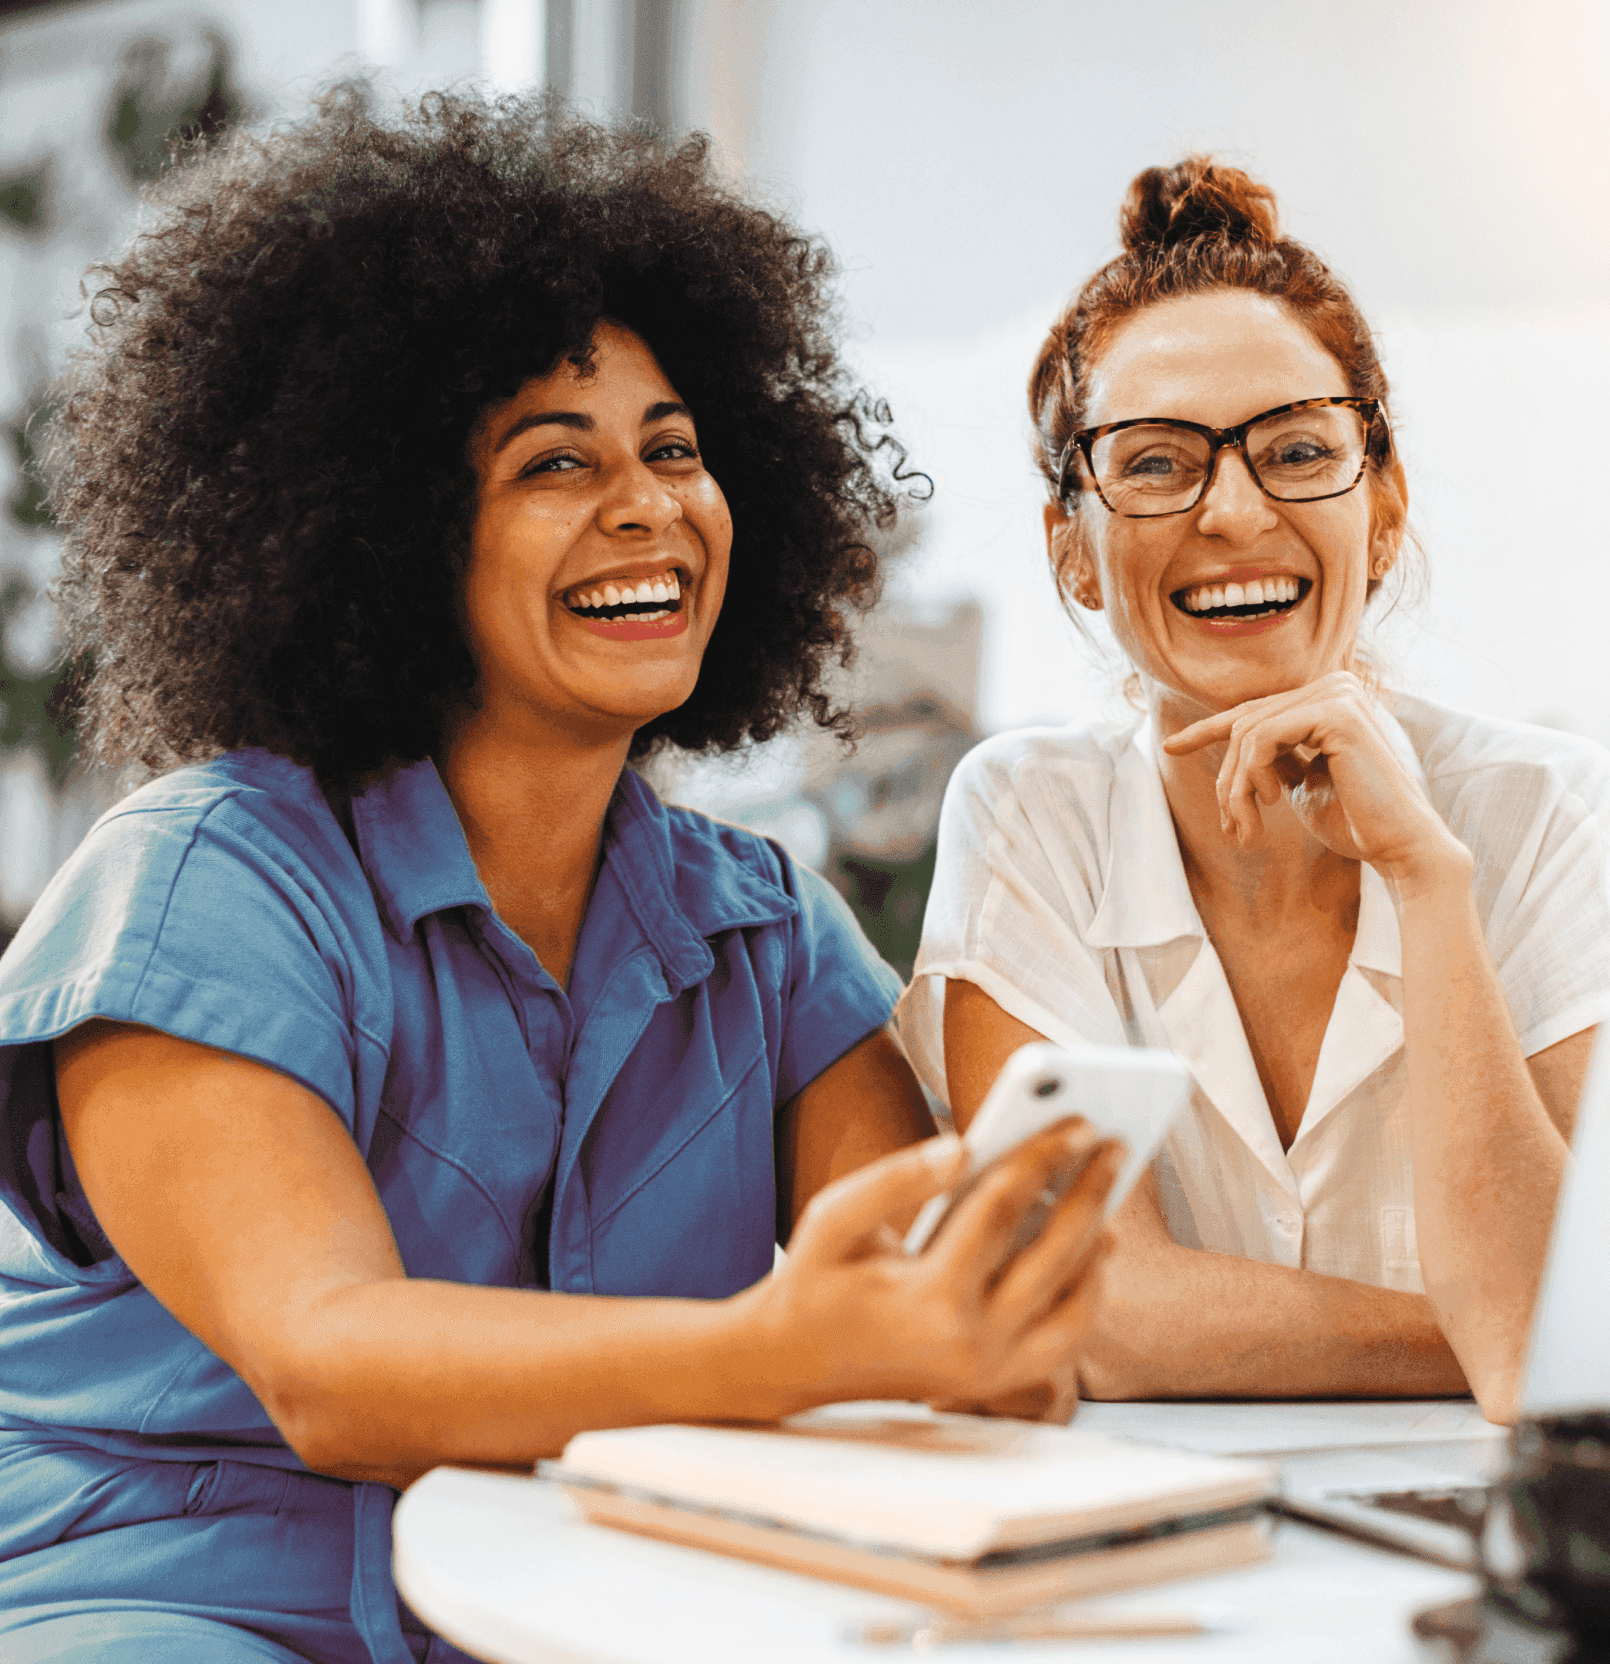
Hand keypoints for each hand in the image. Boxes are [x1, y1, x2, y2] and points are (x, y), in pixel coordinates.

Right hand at [745, 1120, 1120, 1414]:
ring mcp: (988, 1372)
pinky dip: (1084, 1296)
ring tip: (1106, 1198)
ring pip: (1075, 1309)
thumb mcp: (832, 1216)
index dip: (1042, 1158)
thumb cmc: (814, 1281)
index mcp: (930, 1298)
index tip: (1078, 1121)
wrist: (791, 1364)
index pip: (1002, 1211)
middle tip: (1116, 1145)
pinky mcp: (994, 1383)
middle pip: (1055, 1256)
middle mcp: (971, 1344)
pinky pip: (1064, 1341)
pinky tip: (1086, 1253)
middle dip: (1090, 1193)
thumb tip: (964, 1146)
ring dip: (1096, 1250)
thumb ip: (896, 1178)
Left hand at [1163, 671, 1469, 894]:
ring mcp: (1338, 694)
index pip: (1253, 712)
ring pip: (1246, 733)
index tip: (1170, 747)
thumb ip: (1276, 759)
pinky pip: (1261, 739)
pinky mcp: (1336, 712)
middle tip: (1234, 828)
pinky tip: (1275, 802)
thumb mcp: (1303, 783)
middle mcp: (1334, 685)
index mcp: (1328, 699)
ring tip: (1248, 827)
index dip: (1207, 730)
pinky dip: (1253, 776)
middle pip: (1244, 724)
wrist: (1400, 847)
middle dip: (1227, 780)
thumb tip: (1236, 748)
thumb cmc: (1354, 822)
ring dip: (1236, 788)